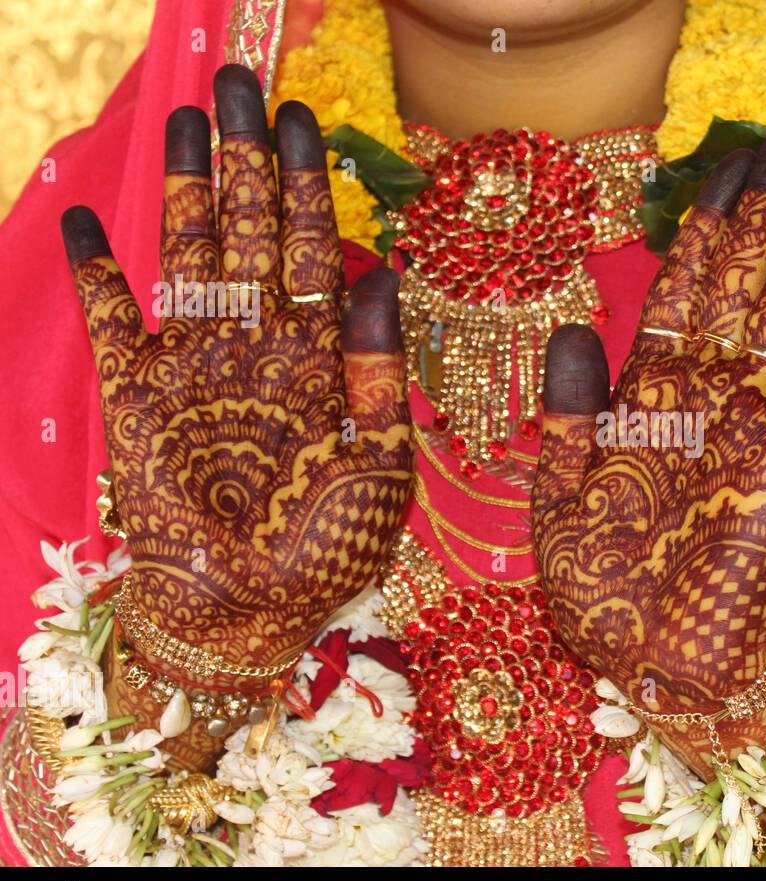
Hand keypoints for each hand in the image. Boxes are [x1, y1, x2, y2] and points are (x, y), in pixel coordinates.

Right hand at [61, 66, 411, 767]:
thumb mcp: (380, 465)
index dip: (311, 187)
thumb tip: (381, 279)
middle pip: (254, 231)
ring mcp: (196, 363)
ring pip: (191, 254)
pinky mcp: (138, 394)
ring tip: (185, 119)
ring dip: (187, 187)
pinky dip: (97, 273)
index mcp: (322, 358)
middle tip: (242, 85)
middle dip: (250, 160)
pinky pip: (113, 320)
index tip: (306, 122)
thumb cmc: (326, 551)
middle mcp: (259, 345)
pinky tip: (86, 218)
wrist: (248, 611)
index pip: (316, 252)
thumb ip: (380, 375)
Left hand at [531, 121, 765, 770]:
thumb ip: (567, 419)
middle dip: (763, 210)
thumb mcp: (557, 506)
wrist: (656, 674)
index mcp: (640, 401)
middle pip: (736, 284)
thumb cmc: (601, 599)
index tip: (722, 161)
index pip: (676, 290)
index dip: (699, 223)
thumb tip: (573, 329)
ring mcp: (743, 430)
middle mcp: (698, 401)